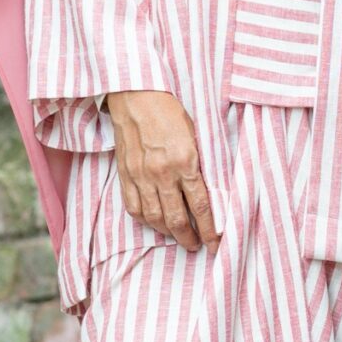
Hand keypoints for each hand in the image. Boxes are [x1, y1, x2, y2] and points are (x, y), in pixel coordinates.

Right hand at [104, 90, 219, 251]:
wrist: (135, 95)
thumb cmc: (169, 111)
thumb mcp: (195, 135)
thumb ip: (199, 165)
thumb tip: (208, 191)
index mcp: (185, 162)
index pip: (201, 206)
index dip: (210, 229)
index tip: (215, 243)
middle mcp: (162, 173)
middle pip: (177, 219)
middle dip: (189, 237)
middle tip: (196, 246)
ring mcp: (141, 175)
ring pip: (154, 217)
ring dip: (168, 233)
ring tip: (178, 238)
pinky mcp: (125, 174)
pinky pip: (134, 207)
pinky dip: (145, 220)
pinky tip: (154, 223)